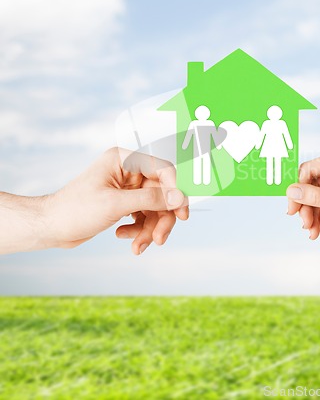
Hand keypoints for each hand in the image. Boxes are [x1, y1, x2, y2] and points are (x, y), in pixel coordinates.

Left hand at [45, 148, 187, 253]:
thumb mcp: (115, 204)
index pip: (163, 169)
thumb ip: (150, 198)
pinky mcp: (125, 203)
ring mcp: (127, 188)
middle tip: (159, 239)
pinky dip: (138, 230)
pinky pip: (144, 216)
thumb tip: (179, 197)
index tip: (181, 212)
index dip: (175, 190)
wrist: (51, 227)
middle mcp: (129, 171)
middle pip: (162, 193)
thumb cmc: (75, 210)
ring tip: (138, 246)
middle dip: (161, 218)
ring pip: (155, 208)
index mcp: (125, 160)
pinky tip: (123, 236)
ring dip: (150, 229)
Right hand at [286, 144, 319, 240]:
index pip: (310, 170)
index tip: (292, 211)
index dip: (298, 190)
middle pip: (311, 184)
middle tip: (305, 226)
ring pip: (317, 196)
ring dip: (314, 215)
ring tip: (314, 234)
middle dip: (307, 207)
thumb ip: (318, 198)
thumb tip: (291, 192)